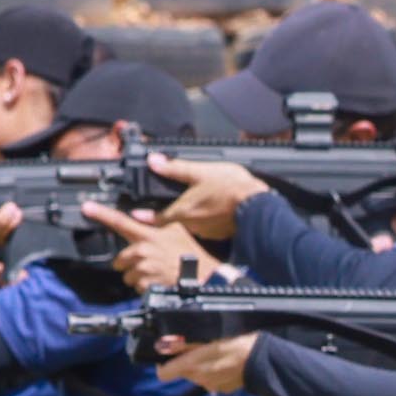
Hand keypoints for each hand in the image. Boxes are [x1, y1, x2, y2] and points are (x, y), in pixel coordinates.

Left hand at [78, 202, 198, 287]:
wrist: (203, 278)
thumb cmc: (191, 256)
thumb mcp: (177, 231)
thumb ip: (156, 225)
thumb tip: (139, 219)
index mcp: (148, 235)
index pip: (120, 221)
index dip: (101, 214)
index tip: (86, 208)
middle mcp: (143, 251)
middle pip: (120, 260)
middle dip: (130, 265)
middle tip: (149, 264)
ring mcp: (143, 269)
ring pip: (127, 276)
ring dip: (138, 277)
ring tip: (156, 274)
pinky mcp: (145, 285)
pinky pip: (137, 288)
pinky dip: (145, 288)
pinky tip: (158, 283)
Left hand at [142, 155, 258, 238]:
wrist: (258, 206)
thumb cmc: (231, 188)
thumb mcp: (200, 171)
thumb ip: (175, 168)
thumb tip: (155, 161)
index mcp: (182, 212)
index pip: (156, 220)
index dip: (145, 217)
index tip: (137, 216)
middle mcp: (191, 226)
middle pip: (173, 223)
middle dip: (171, 215)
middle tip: (172, 206)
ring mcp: (206, 232)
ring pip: (191, 225)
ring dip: (192, 217)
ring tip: (199, 204)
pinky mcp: (220, 234)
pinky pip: (208, 227)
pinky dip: (208, 219)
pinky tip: (215, 209)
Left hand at [155, 330, 259, 395]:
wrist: (259, 359)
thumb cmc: (233, 344)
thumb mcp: (205, 339)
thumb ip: (182, 344)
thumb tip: (162, 346)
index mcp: (191, 365)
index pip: (163, 374)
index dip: (163, 365)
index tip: (169, 356)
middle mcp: (198, 379)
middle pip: (182, 373)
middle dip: (186, 362)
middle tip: (198, 349)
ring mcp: (210, 386)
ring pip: (197, 376)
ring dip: (200, 367)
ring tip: (214, 355)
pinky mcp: (221, 389)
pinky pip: (211, 381)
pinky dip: (213, 373)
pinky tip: (224, 364)